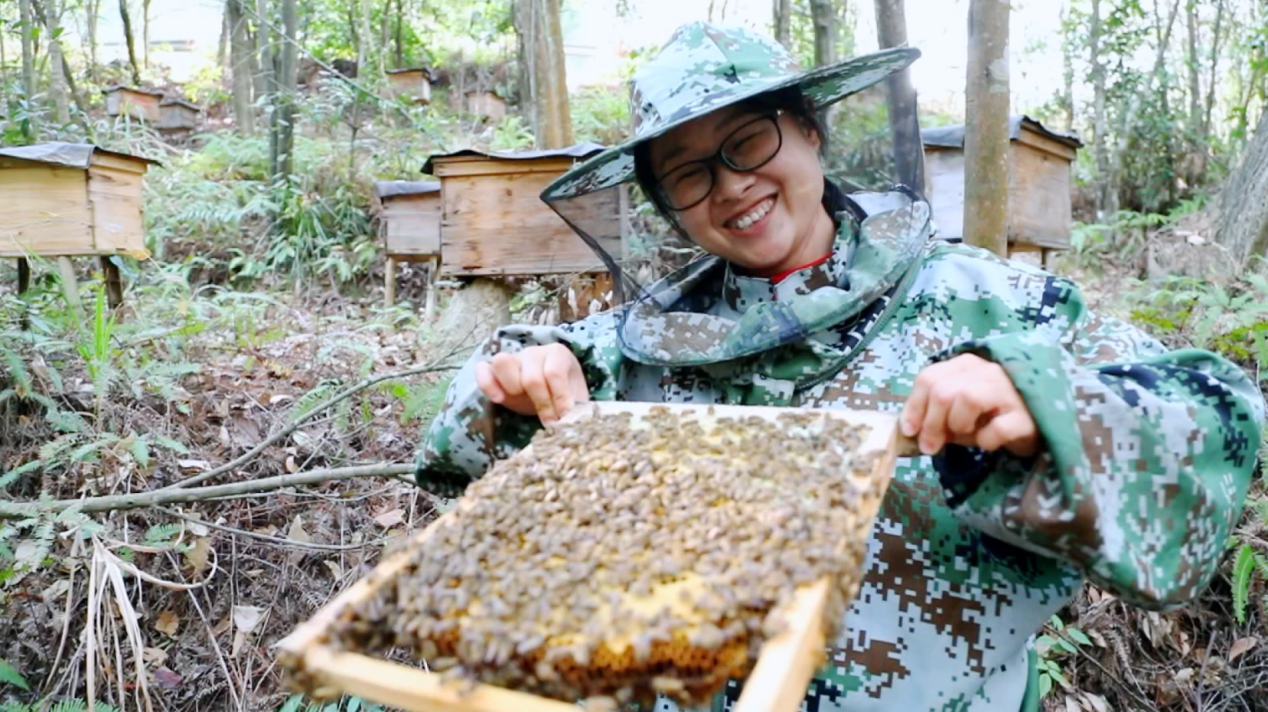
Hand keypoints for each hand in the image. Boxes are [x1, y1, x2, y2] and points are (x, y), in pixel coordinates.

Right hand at [473, 344, 590, 422]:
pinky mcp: (493, 370)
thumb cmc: (565, 395)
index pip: (554, 373)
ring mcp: (512, 358)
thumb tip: (570, 422)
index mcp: (557, 354)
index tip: (564, 416)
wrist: (552, 394)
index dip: (559, 398)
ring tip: (523, 402)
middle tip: (549, 420)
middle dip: (541, 403)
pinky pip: (482, 369)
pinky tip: (499, 400)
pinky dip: (487, 384)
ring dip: (513, 388)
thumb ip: (575, 408)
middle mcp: (533, 352)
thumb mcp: (575, 399)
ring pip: (503, 363)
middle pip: (531, 375)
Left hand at [900, 353, 1040, 456]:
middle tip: (930, 447)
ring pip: (968, 398)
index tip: (909, 431)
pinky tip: (990, 442)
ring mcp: (1010, 390)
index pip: (929, 377)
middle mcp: (988, 371)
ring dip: (959, 425)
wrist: (1038, 426)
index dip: (914, 406)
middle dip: (931, 423)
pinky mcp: (1027, 416)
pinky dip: (987, 440)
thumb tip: (910, 431)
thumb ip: (936, 413)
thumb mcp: (958, 411)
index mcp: (966, 365)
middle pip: (944, 391)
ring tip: (967, 434)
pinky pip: (998, 428)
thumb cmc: (991, 416)